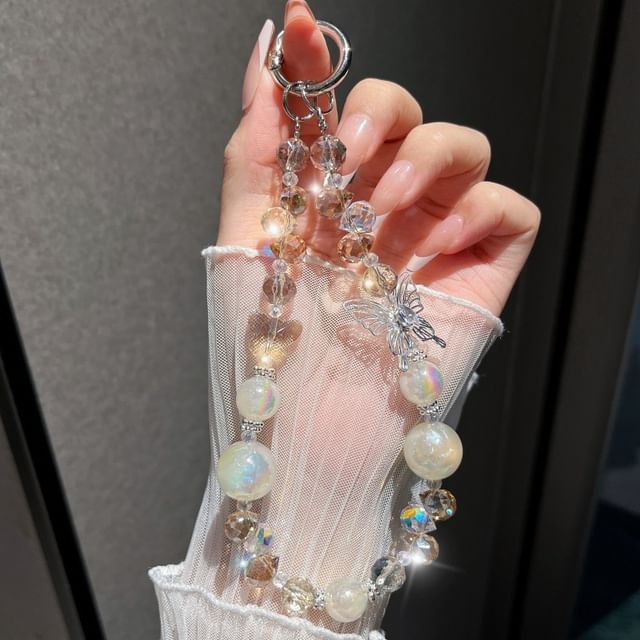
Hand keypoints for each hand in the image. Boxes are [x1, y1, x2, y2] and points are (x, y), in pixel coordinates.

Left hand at [218, 0, 539, 315]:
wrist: (309, 418)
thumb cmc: (274, 336)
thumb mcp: (249, 228)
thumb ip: (259, 141)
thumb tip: (268, 48)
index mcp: (330, 192)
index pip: (338, 106)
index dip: (321, 61)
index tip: (299, 27)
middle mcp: (384, 203)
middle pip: (407, 113)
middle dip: (379, 114)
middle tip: (349, 158)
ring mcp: (436, 231)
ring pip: (466, 146)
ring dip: (426, 159)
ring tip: (383, 210)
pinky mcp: (481, 266)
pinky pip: (509, 208)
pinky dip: (476, 212)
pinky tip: (431, 251)